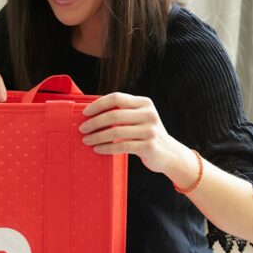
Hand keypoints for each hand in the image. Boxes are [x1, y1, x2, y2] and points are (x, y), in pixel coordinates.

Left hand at [79, 93, 193, 183]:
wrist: (170, 154)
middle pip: (114, 115)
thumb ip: (123, 112)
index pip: (116, 98)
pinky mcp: (148, 146)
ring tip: (86, 140)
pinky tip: (97, 149)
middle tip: (82, 128)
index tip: (85, 112)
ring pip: (116, 131)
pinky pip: (121, 146)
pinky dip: (106, 147)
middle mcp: (148, 114)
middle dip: (94, 122)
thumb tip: (92, 113)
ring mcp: (150, 130)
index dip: (98, 104)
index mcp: (144, 103)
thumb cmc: (148, 135)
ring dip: (97, 136)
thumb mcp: (141, 118)